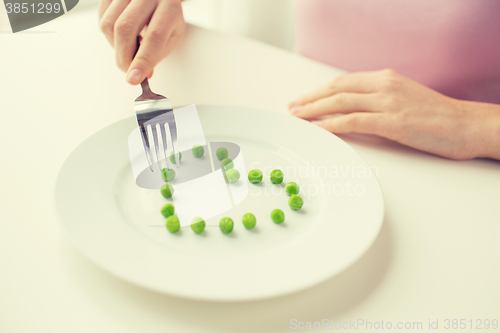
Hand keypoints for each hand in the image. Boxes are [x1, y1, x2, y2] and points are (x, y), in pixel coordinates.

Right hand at [98, 0, 184, 84]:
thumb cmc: (168, 19)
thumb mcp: (172, 37)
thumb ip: (157, 55)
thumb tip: (141, 73)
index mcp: (170, 7)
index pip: (154, 36)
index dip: (142, 60)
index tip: (133, 79)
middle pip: (125, 28)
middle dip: (124, 57)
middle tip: (129, 71)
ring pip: (109, 24)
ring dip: (116, 47)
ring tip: (130, 49)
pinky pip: (102, 18)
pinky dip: (110, 36)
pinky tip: (123, 37)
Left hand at [289, 69, 499, 159]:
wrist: (466, 125)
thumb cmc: (436, 116)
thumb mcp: (402, 100)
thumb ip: (377, 101)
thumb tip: (350, 112)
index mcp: (385, 78)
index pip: (343, 81)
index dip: (319, 91)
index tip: (303, 100)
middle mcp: (384, 85)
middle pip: (336, 88)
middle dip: (310, 99)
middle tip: (292, 109)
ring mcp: (389, 102)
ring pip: (341, 102)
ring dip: (315, 110)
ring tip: (299, 118)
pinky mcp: (393, 122)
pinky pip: (355, 121)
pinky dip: (333, 124)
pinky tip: (320, 129)